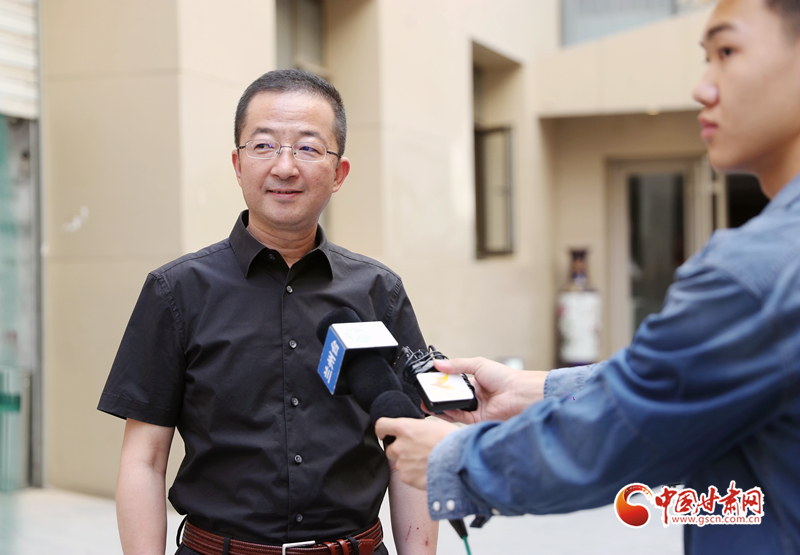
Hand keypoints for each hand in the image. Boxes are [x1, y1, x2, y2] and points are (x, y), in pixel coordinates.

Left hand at [376, 417, 458, 489]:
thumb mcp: (434, 425)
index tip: (384, 433)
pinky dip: (414, 475)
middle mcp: (399, 445)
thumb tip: (416, 430)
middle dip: (400, 450)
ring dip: (409, 463)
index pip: (381, 425)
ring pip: (399, 463)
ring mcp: (402, 463)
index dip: (382, 430)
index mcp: (405, 428)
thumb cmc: (451, 441)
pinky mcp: (407, 478)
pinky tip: (427, 471)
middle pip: (390, 448)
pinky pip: (406, 476)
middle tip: (416, 451)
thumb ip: (418, 428)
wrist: (459, 461)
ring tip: (426, 462)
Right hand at [431, 357, 546, 423]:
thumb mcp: (478, 365)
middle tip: (425, 392)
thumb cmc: (506, 377)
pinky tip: (440, 408)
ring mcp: (476, 409)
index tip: (430, 380)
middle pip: (452, 396)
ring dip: (440, 406)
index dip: (442, 382)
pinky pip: (459, 417)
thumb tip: (438, 363)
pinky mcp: (477, 420)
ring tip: (427, 402)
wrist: (519, 393)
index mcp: (476, 383)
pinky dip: (449, 413)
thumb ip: (457, 365)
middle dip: (438, 395)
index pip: (454, 383)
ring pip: (453, 408)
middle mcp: (475, 397)